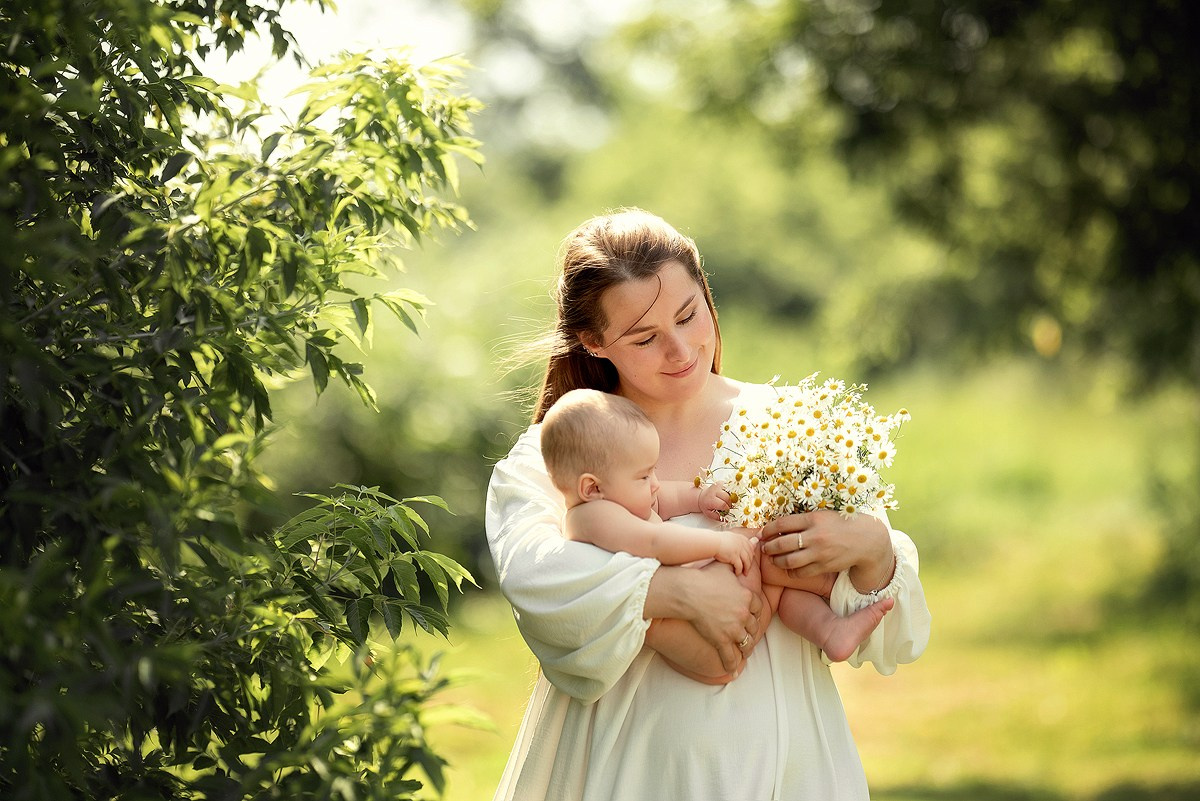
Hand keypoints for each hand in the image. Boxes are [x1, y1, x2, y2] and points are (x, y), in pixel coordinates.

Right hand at [683, 563, 765, 672]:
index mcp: (747, 597)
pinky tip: (734, 671)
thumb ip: (738, 562)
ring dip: (746, 648)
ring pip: (746, 642)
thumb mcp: (725, 567)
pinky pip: (730, 656)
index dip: (756, 612)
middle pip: (753, 626)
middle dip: (752, 631)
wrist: (688, 592)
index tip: (754, 615)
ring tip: (745, 653)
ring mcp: (733, 629)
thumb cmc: (704, 577)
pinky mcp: (721, 640)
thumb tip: (753, 544)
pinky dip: (732, 665)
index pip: (758, 607)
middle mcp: (743, 614)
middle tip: (750, 634)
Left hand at [698, 480, 730, 521]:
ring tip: (724, 501)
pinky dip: (729, 493)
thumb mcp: (709, 514)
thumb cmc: (706, 506)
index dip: (727, 509)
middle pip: (728, 498)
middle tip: (727, 507)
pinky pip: (729, 488)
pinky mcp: (721, 482)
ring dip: (730, 498)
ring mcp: (718, 485)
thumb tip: (728, 520)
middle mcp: (714, 490)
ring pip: (729, 493)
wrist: (701, 496)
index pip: (723, 504)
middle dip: (729, 504)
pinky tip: (724, 496)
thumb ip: (718, 517)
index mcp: (710, 499)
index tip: (726, 511)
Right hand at [715, 531, 758, 574]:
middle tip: (748, 568)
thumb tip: (742, 541)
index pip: (750, 546)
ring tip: (745, 573)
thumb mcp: (730, 536)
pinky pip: (740, 566)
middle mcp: (741, 544)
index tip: (752, 557)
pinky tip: (737, 573)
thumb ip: (737, 540)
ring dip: (746, 568)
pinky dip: (739, 570)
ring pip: (747, 561)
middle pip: (750, 554)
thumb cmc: (717, 540)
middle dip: (750, 562)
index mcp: (740, 538)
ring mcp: (739, 550)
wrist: (711, 542)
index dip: (751, 553)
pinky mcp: (734, 557)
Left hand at [760, 511, 892, 591]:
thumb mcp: (822, 516)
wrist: (865, 539)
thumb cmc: (840, 524)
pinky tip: (789, 568)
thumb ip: (802, 521)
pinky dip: (791, 572)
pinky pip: (801, 572)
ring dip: (776, 561)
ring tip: (773, 559)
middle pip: (781, 544)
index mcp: (813, 519)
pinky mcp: (824, 566)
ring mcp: (819, 553)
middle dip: (768, 547)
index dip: (767, 529)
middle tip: (764, 548)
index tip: (762, 533)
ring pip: (788, 561)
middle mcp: (815, 536)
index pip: (781, 524)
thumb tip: (778, 528)